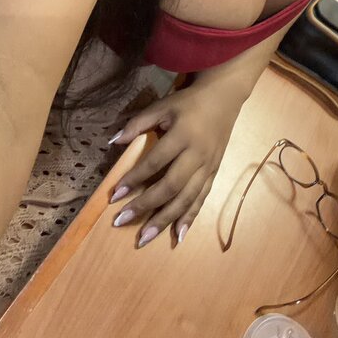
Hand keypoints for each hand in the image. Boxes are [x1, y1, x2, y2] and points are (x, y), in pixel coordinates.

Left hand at [107, 81, 243, 248]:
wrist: (225, 98)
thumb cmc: (189, 103)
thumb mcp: (162, 106)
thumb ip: (138, 123)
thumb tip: (113, 141)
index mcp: (182, 136)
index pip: (155, 162)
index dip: (134, 179)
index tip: (114, 195)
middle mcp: (197, 155)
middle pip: (170, 186)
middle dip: (145, 206)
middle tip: (121, 221)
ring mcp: (208, 167)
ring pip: (186, 199)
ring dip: (165, 220)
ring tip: (144, 238)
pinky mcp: (214, 174)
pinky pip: (201, 200)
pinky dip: (189, 218)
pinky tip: (178, 236)